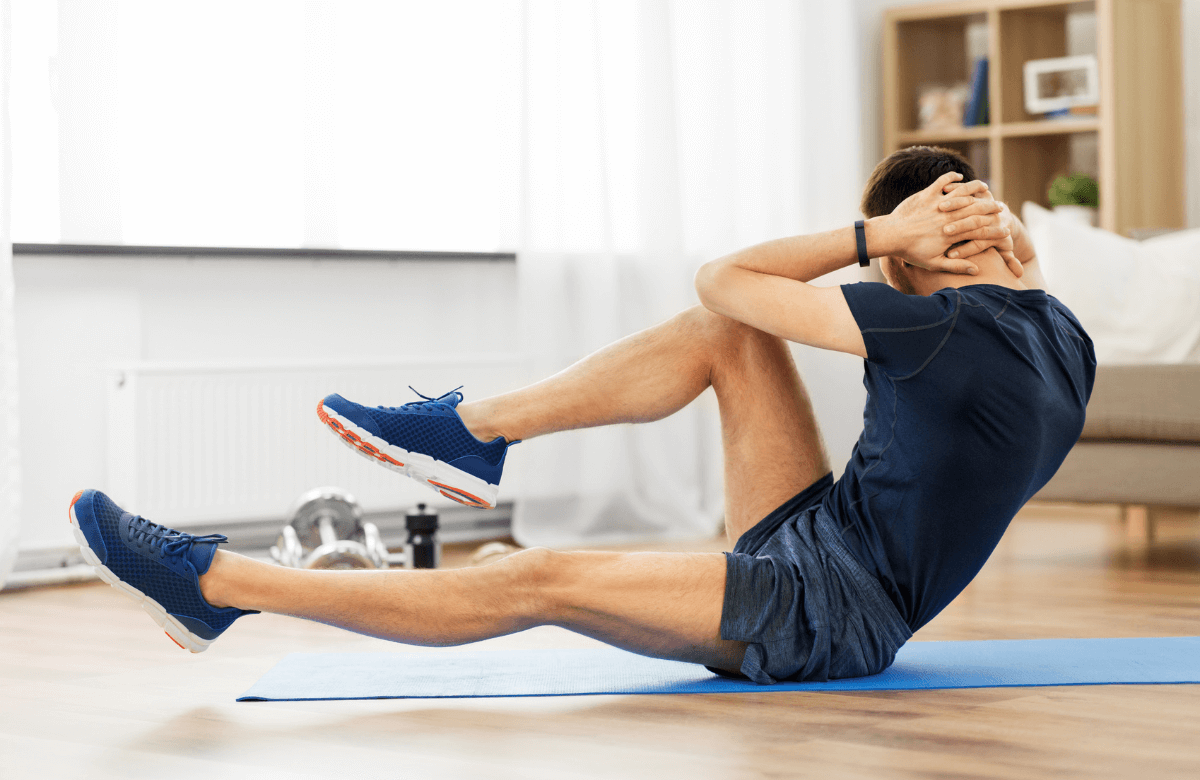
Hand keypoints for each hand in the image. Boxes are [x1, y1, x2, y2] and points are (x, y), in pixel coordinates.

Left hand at [872, 172, 1007, 274]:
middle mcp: (947, 217)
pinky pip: (942, 182)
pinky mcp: (926, 194)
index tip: (1005, 230)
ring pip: (961, 193)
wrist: (890, 236)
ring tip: (986, 188)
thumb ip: (956, 265)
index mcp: (951, 234)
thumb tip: (976, 270)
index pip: (979, 230)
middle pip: (975, 209)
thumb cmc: (910, 252)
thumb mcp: (933, 263)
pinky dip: (951, 178)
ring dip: (975, 189)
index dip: (994, 230)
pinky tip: (959, 177)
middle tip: (1001, 207)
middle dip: (991, 208)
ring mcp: (937, 203)